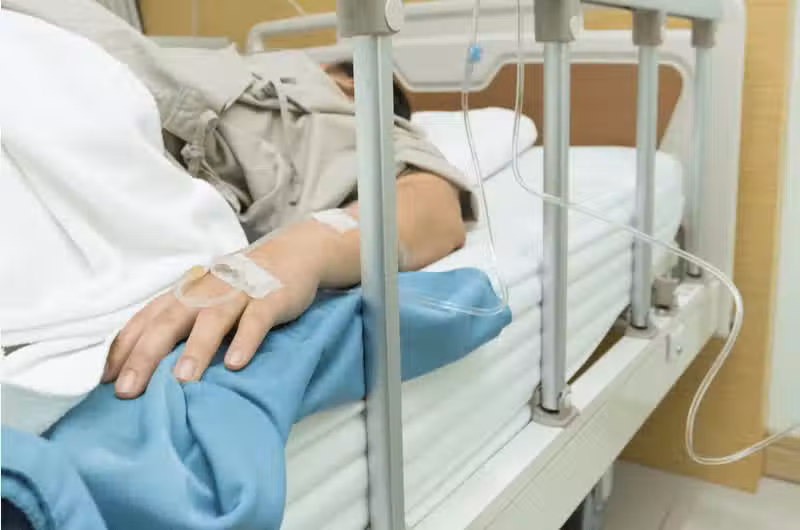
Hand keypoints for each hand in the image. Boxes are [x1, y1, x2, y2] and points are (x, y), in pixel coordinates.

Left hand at [103, 222, 332, 398]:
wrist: (295, 252)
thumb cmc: (243, 285)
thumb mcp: (208, 298)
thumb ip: (183, 323)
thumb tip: (150, 365)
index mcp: (187, 292)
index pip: (147, 318)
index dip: (125, 347)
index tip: (106, 380)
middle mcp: (207, 290)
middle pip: (170, 320)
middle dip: (147, 355)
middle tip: (128, 390)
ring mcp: (239, 292)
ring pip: (213, 319)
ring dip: (196, 349)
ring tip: (182, 381)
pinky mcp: (271, 297)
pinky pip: (257, 319)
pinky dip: (246, 339)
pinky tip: (235, 363)